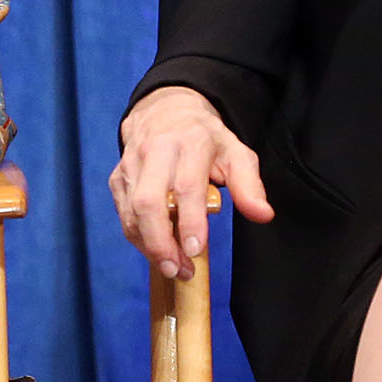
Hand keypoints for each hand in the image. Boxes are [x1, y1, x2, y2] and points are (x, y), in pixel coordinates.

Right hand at [110, 86, 272, 280]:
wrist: (165, 111)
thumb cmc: (205, 138)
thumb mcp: (236, 153)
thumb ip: (249, 185)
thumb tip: (263, 215)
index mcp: (190, 143)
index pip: (186, 187)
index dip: (189, 222)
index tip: (196, 250)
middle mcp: (155, 151)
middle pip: (149, 202)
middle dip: (160, 242)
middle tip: (178, 270)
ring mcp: (132, 164)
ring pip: (132, 211)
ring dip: (149, 246)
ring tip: (172, 267)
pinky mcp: (119, 177)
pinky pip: (123, 213)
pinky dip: (138, 236)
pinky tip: (156, 250)